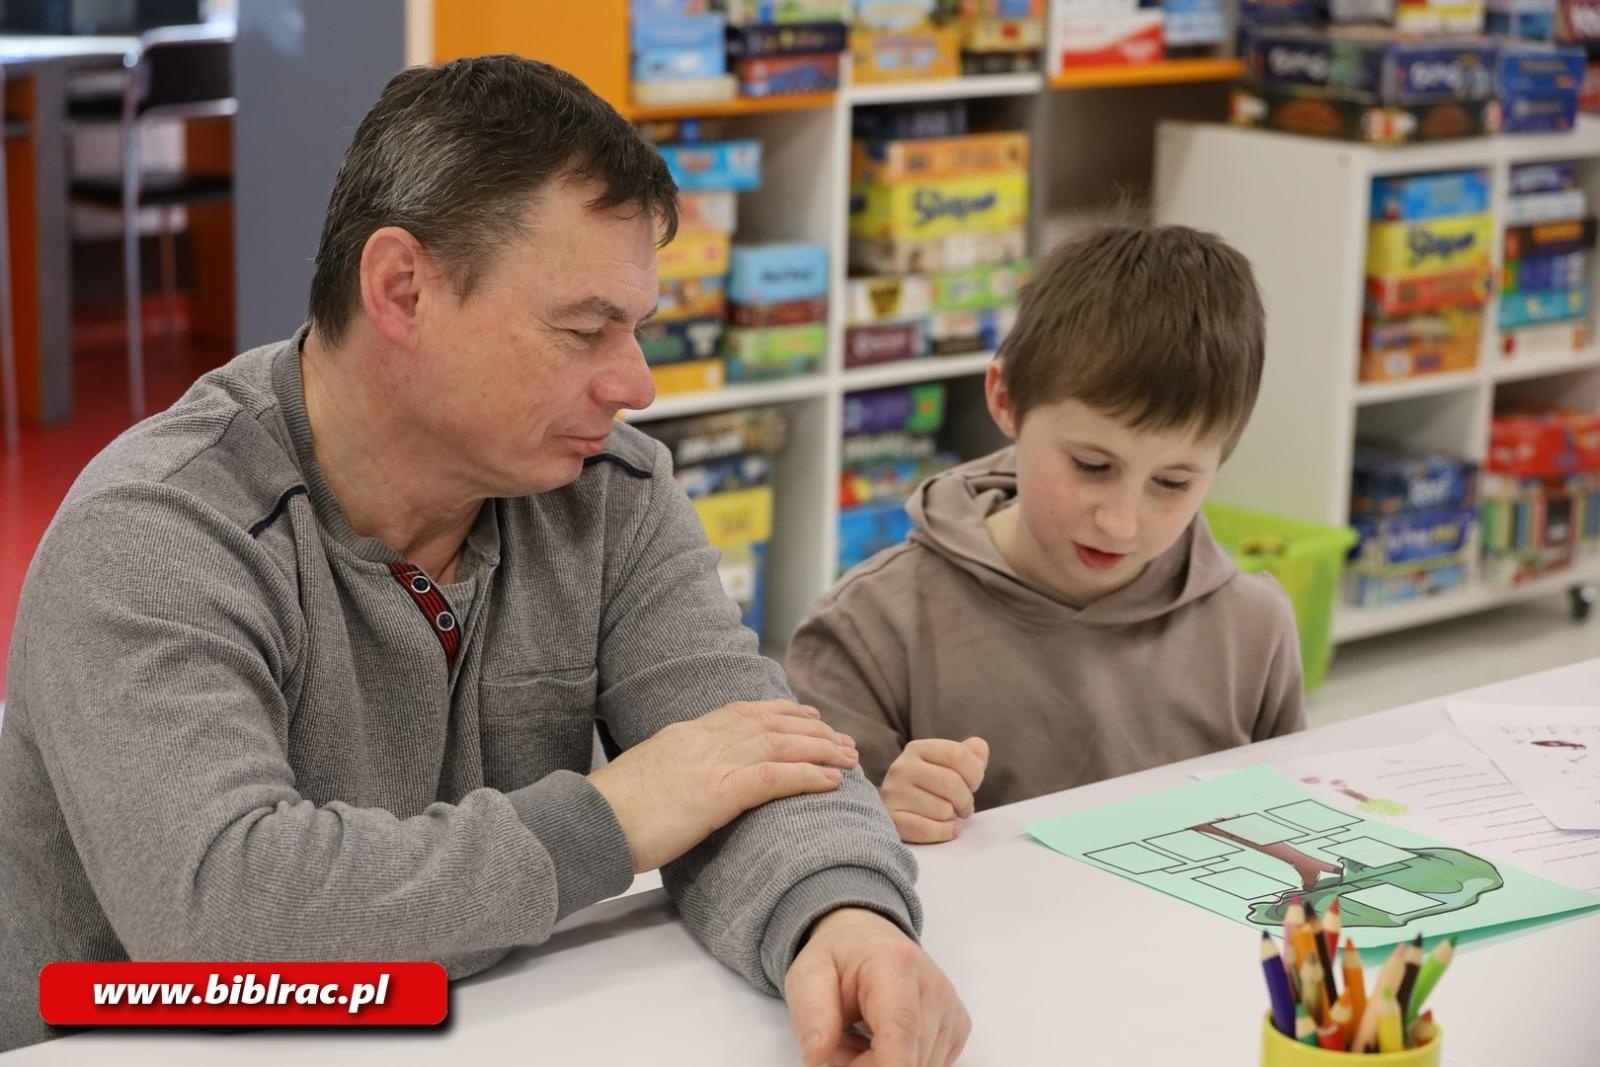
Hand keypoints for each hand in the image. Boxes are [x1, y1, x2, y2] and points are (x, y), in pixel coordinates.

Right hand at [588, 699, 857, 872]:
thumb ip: (676, 772)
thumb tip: (692, 783)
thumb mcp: (648, 778)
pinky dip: (807, 775)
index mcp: (685, 733)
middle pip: (770, 723)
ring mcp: (710, 762)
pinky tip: (831, 781)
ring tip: (850, 758)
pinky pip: (773, 777)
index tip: (807, 714)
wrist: (588, 821)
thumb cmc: (610, 812)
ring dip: (821, 749)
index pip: (742, 712)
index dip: (781, 711)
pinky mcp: (715, 792)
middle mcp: (702, 739)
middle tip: (843, 738)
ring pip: (780, 744)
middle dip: (812, 729)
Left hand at [786, 908, 969, 1066]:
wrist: (868, 939)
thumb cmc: (838, 958)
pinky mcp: (958, 1028)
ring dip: (881, 1066)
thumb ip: (812, 1014)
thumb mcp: (807, 975)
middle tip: (839, 1043)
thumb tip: (816, 1057)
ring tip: (858, 1038)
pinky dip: (900, 1063)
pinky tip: (881, 1041)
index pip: (901, 1028)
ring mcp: (951, 1009)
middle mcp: (934, 986)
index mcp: (895, 964)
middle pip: (908, 1058)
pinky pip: (928, 1066)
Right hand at [879, 737, 988, 843]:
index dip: (975, 773)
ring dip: (953, 818)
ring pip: (943, 810)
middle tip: (964, 807)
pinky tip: (948, 829)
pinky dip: (945, 833)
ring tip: (945, 815)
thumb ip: (967, 754)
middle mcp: (901, 768)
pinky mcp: (892, 820)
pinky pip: (929, 830)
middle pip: (952, 782)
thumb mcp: (943, 764)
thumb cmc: (926, 787)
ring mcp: (893, 794)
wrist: (891, 811)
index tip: (972, 785)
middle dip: (966, 800)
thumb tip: (979, 748)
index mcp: (917, 749)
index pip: (958, 754)